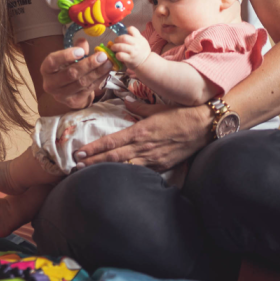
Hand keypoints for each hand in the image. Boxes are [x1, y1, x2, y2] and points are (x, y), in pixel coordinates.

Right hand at [40, 38, 113, 109]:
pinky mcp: (73, 102)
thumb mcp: (68, 58)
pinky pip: (88, 89)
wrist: (66, 92)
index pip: (53, 62)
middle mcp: (51, 84)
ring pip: (81, 82)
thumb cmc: (66, 69)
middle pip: (71, 73)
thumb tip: (83, 41)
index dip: (66, 56)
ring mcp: (61, 95)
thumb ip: (76, 49)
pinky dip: (99, 79)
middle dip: (88, 64)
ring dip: (97, 72)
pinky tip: (106, 72)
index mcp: (46, 69)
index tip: (81, 51)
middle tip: (102, 56)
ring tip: (108, 63)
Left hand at [74, 101, 211, 171]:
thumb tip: (125, 102)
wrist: (204, 127)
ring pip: (123, 168)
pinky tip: (114, 178)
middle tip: (75, 165)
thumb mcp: (156, 108)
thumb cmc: (180, 115)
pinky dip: (125, 175)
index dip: (93, 148)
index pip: (111, 142)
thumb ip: (138, 107)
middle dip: (92, 162)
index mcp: (140, 131)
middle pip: (112, 158)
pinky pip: (139, 172)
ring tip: (88, 173)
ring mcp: (152, 159)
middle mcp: (143, 147)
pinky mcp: (161, 166)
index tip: (79, 152)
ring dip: (104, 170)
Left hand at [111, 26, 150, 69]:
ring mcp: (132, 52)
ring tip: (113, 48)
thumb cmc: (142, 51)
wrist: (146, 62)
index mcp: (139, 38)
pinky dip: (117, 55)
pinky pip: (120, 55)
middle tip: (115, 42)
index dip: (125, 30)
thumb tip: (123, 32)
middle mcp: (136, 44)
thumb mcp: (141, 41)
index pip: (131, 29)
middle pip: (124, 38)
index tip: (123, 34)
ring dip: (114, 46)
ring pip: (120, 46)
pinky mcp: (129, 59)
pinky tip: (117, 55)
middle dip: (117, 39)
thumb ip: (134, 37)